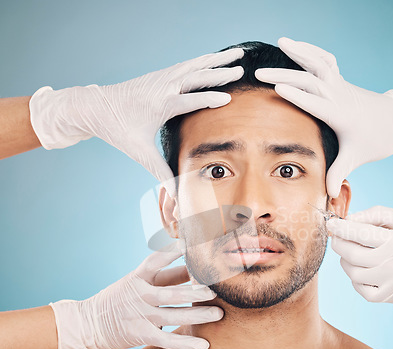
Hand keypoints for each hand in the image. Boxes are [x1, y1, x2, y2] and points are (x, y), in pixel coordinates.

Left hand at [29, 48, 243, 181]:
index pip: (191, 99)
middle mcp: (163, 86)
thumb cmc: (116, 129)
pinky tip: (213, 59)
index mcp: (160, 103)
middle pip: (197, 76)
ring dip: (216, 60)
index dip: (210, 99)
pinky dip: (203, 60)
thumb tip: (175, 194)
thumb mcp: (138, 152)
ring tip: (236, 54)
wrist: (94, 106)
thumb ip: (159, 171)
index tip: (230, 99)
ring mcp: (162, 77)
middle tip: (241, 70)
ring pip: (194, 65)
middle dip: (220, 73)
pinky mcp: (160, 75)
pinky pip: (187, 65)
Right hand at [49, 242, 221, 348]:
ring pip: (173, 315)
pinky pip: (167, 339)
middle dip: (194, 291)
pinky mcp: (141, 334)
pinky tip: (204, 345)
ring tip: (218, 314)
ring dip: (198, 314)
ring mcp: (140, 315)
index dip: (172, 253)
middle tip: (215, 290)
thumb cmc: (119, 298)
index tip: (190, 245)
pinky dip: (186, 342)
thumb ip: (164, 277)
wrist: (87, 324)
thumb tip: (194, 268)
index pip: (155, 261)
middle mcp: (139, 295)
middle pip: (171, 292)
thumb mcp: (136, 281)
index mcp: (137, 277)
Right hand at [255, 37, 392, 197]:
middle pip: (311, 79)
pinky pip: (325, 60)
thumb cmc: (376, 140)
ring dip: (300, 52)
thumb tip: (329, 196)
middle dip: (284, 74)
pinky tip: (296, 46)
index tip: (277, 88)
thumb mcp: (356, 157)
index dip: (297, 95)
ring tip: (281, 41)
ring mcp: (341, 84)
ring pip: (319, 62)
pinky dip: (311, 51)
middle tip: (260, 73)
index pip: (316, 101)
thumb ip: (339, 173)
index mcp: (340, 114)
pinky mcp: (341, 80)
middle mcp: (339, 95)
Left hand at [327, 205, 392, 321]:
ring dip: (345, 260)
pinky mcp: (390, 297)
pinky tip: (362, 269)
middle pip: (350, 253)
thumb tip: (349, 220)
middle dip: (338, 242)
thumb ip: (376, 215)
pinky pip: (361, 289)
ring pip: (352, 272)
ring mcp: (390, 283)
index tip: (330, 223)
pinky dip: (355, 279)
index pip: (358, 233)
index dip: (339, 228)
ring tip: (353, 252)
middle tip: (338, 236)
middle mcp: (392, 264)